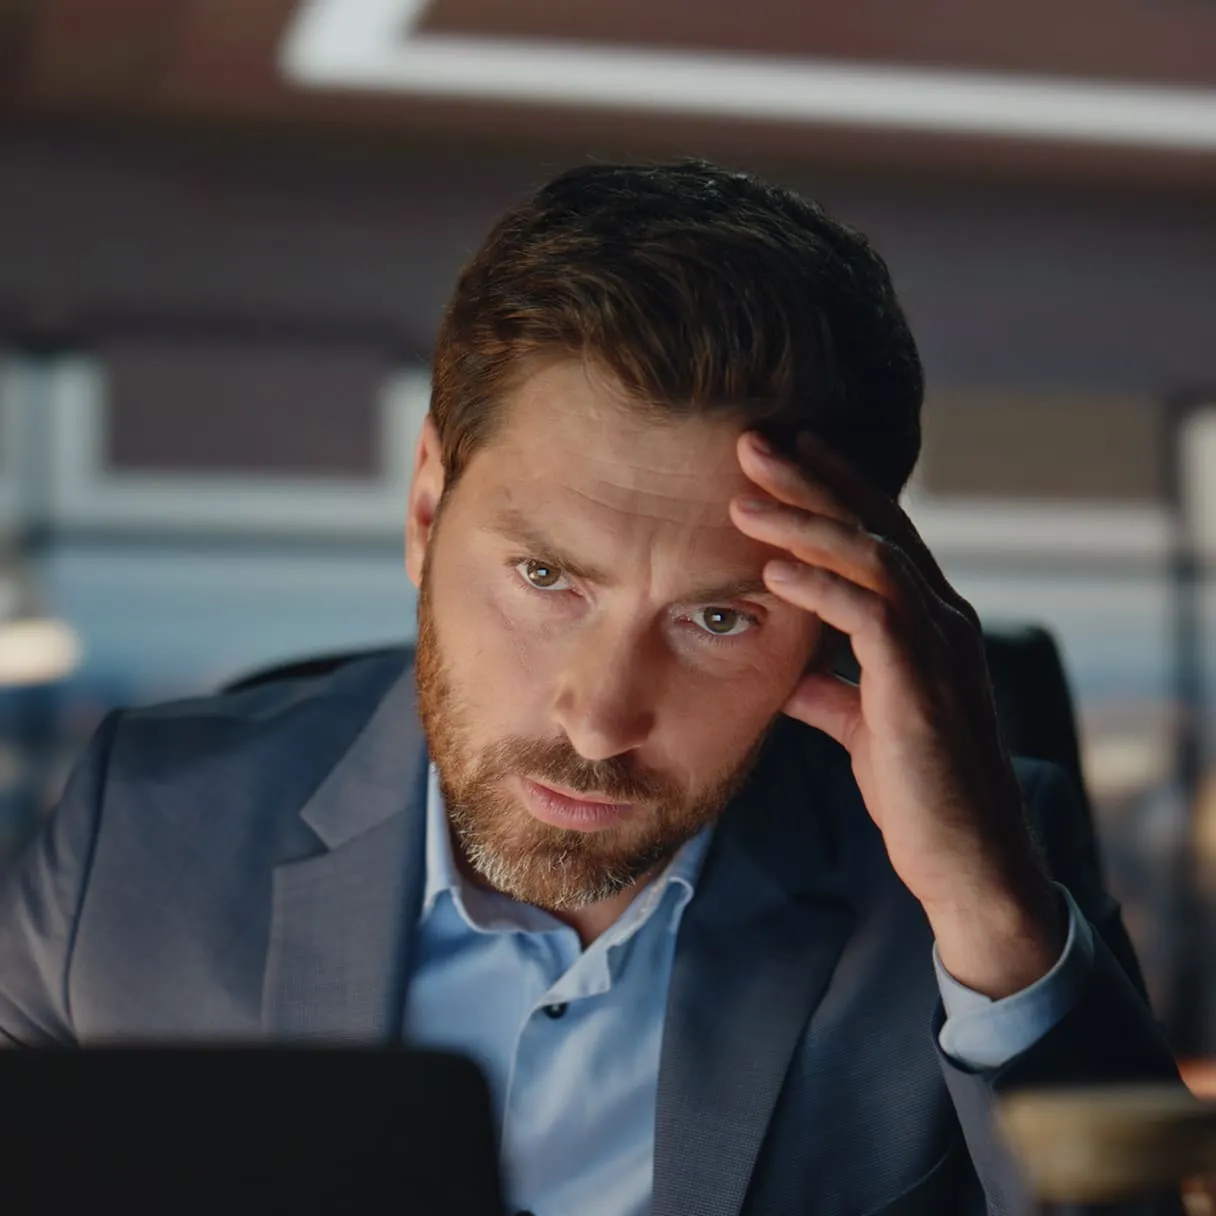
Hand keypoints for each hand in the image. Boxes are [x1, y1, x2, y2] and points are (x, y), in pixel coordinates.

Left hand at [730, 431, 1064, 997]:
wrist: (967, 861)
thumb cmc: (920, 791)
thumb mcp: (862, 728)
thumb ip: (830, 689)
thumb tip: (790, 670)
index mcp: (929, 623)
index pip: (880, 533)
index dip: (832, 488)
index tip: (783, 455)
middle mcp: (942, 620)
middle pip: (875, 524)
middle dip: (812, 478)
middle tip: (753, 441)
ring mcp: (938, 648)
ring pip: (872, 556)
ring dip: (805, 522)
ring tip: (745, 498)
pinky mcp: (921, 686)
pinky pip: (869, 616)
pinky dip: (819, 588)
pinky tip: (772, 572)